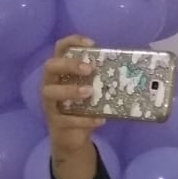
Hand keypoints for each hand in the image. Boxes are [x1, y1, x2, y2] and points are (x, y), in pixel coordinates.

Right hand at [41, 35, 103, 154]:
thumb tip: (127, 70)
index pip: (59, 49)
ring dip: (71, 90)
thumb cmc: (81, 106)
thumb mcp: (90, 90)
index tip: (91, 43)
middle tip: (89, 68)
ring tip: (89, 92)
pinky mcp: (55, 122)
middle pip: (51, 67)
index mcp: (60, 71)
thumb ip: (99, 79)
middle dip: (69, 65)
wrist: (71, 137)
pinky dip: (84, 120)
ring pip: (51, 92)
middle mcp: (50, 83)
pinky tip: (100, 120)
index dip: (72, 42)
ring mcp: (50, 103)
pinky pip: (67, 120)